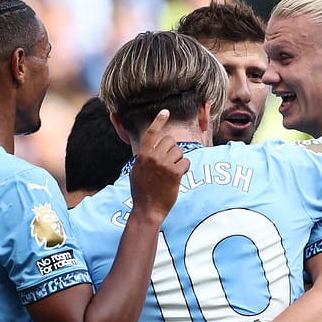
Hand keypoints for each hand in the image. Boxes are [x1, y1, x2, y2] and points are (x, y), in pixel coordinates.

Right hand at [127, 110, 188, 224]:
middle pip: (170, 141)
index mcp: (142, 155)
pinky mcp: (175, 173)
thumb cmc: (141, 193)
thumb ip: (143, 159)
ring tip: (172, 173)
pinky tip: (178, 178)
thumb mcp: (136, 172)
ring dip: (179, 160)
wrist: (147, 209)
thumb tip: (148, 152)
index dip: (158, 121)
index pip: (151, 133)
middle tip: (170, 162)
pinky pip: (185, 163)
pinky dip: (184, 169)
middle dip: (173, 150)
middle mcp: (153, 157)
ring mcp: (164, 164)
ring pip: (179, 151)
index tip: (165, 112)